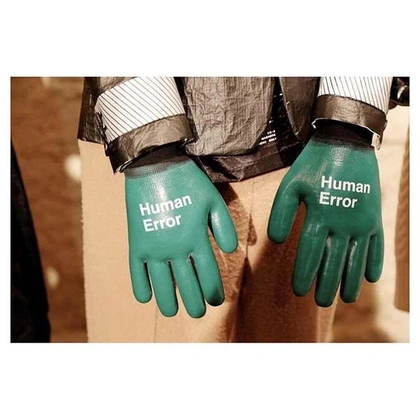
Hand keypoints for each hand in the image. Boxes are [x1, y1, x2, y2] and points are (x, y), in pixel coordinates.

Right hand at [125, 157, 237, 317]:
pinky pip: (137, 272)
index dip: (213, 292)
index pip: (207, 275)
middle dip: (194, 302)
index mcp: (196, 239)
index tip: (216, 301)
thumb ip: (224, 227)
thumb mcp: (213, 200)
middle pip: (186, 285)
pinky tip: (145, 298)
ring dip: (168, 302)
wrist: (155, 166)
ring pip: (162, 284)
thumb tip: (232, 252)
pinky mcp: (136, 243)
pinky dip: (140, 287)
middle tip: (198, 312)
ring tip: (172, 312)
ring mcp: (154, 248)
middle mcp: (175, 249)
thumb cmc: (188, 182)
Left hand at [268, 136, 383, 306]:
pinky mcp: (374, 216)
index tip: (299, 292)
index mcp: (320, 216)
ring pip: (356, 258)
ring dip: (350, 280)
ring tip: (345, 298)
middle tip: (321, 302)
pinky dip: (374, 262)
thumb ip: (281, 212)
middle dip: (326, 284)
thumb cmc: (313, 164)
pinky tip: (370, 277)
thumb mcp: (291, 184)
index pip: (310, 253)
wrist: (346, 142)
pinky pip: (376, 245)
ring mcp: (362, 221)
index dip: (304, 274)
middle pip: (334, 261)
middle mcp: (343, 223)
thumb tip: (275, 241)